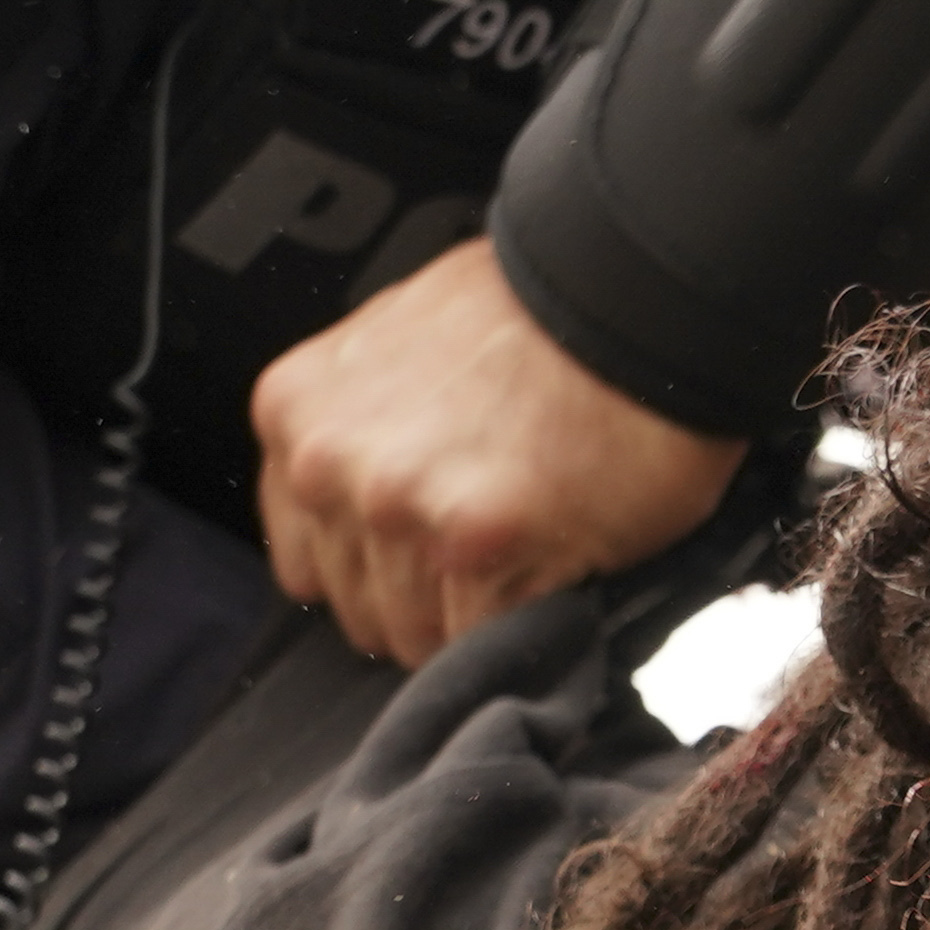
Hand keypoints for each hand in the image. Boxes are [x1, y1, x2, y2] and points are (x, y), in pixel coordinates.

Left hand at [249, 237, 748, 665]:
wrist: (633, 292)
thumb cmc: (536, 311)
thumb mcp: (396, 343)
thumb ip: (358, 429)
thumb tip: (362, 503)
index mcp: (295, 413)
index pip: (306, 561)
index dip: (378, 570)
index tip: (427, 553)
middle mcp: (330, 466)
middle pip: (361, 609)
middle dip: (429, 597)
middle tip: (495, 542)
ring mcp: (398, 509)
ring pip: (419, 637)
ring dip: (480, 613)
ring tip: (531, 540)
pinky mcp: (475, 545)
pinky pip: (484, 637)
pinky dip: (526, 614)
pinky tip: (558, 551)